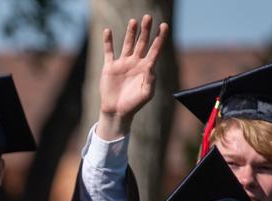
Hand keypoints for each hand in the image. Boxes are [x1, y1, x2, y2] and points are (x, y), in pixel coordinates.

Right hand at [96, 15, 169, 139]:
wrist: (117, 111)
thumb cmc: (134, 104)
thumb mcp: (146, 94)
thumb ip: (151, 81)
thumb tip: (151, 68)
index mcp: (146, 68)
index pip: (155, 49)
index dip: (160, 37)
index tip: (164, 25)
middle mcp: (135, 62)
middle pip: (142, 42)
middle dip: (145, 30)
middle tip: (148, 17)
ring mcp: (122, 64)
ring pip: (128, 44)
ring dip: (131, 33)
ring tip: (134, 21)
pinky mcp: (110, 67)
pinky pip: (109, 52)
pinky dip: (108, 41)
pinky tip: (107, 31)